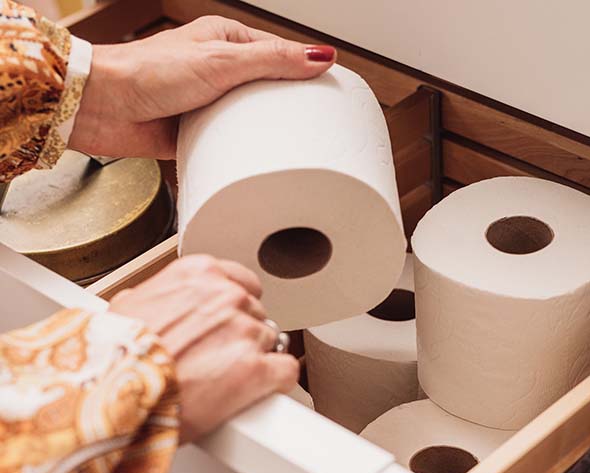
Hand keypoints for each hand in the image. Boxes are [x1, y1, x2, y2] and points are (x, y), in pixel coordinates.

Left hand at [68, 16, 336, 159]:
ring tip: (291, 145)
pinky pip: (227, 143)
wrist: (101, 108)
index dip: (305, 70)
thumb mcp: (221, 60)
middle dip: (287, 105)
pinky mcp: (195, 132)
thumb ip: (272, 59)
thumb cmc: (147, 72)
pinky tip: (254, 159)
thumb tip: (319, 55)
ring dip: (262, 131)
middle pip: (266, 88)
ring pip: (248, 118)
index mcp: (225, 40)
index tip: (331, 89)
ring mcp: (207, 102)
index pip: (278, 53)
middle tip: (316, 123)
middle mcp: (217, 70)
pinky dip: (239, 151)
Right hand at [109, 254, 298, 441]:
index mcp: (199, 275)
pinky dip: (275, 382)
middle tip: (215, 358)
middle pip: (256, 314)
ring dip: (253, 360)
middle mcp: (227, 297)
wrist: (110, 396)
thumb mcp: (127, 309)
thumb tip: (152, 301)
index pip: (242, 282)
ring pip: (270, 342)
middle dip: (240, 336)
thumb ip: (156, 297)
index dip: (235, 308)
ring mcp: (244, 331)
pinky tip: (257, 391)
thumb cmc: (115, 357)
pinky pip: (285, 370)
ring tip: (222, 380)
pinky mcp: (257, 368)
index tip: (227, 323)